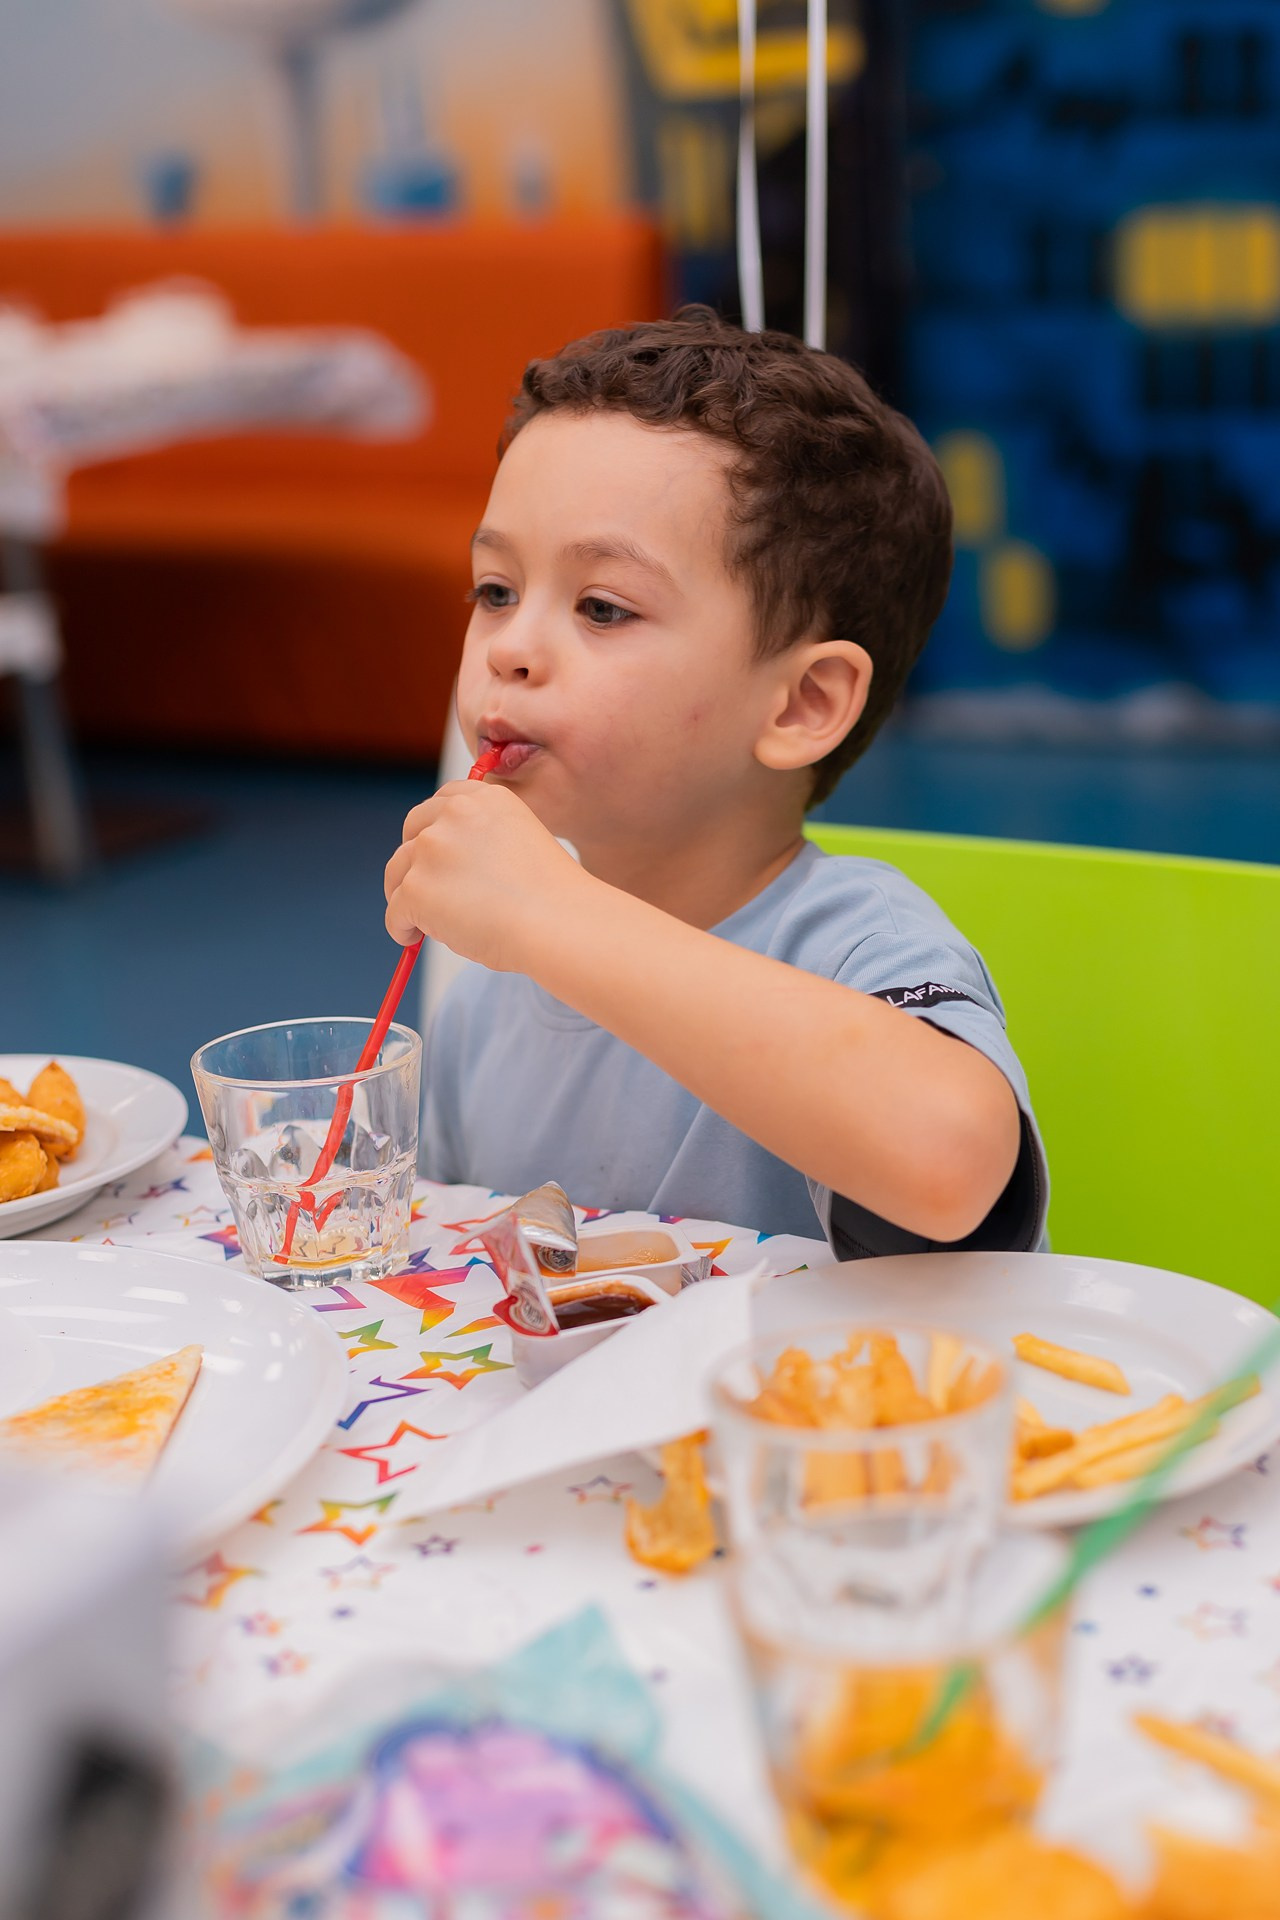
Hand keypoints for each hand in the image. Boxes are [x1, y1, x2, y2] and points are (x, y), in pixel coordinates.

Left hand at [384, 779, 587, 971]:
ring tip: (424, 923)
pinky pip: (394, 913)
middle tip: (424, 888)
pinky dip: (401, 928)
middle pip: (412, 831)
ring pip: (397, 874)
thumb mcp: (522, 844)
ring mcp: (431, 850)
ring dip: (406, 896)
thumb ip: (483, 844)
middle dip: (414, 858)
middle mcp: (454, 814)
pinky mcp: (415, 889)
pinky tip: (414, 939)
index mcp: (487, 798)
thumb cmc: (552, 898)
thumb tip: (446, 873)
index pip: (443, 801)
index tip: (437, 854)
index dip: (434, 829)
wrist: (558, 923)